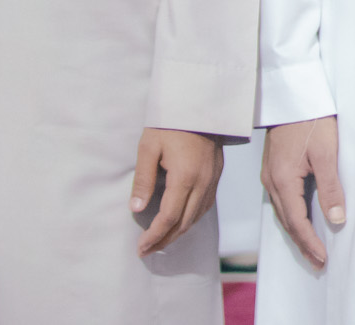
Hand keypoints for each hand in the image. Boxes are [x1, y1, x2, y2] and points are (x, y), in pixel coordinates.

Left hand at [132, 128, 222, 255]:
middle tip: (147, 250)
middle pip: (184, 223)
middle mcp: (202, 183)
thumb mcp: (149, 147)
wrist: (201, 104)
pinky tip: (181, 221)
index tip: (140, 247)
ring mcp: (212, 180)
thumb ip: (143, 179)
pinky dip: (191, 219)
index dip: (154, 236)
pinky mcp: (217, 175)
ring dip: (179, 232)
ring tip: (161, 240)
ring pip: (197, 217)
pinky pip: (205, 205)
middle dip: (165, 240)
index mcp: (185, 177)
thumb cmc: (171, 123)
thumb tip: (137, 208)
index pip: (168, 218)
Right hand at [262, 117, 345, 269]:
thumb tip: (336, 219)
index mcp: (282, 180)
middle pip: (287, 222)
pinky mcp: (273, 168)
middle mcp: (271, 181)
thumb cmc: (310, 120)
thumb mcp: (326, 153)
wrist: (292, 95)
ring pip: (282, 212)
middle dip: (302, 243)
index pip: (296, 222)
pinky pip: (281, 200)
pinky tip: (301, 220)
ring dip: (297, 231)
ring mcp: (269, 175)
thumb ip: (330, 187)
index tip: (322, 258)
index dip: (309, 242)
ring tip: (311, 247)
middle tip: (318, 262)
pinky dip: (292, 215)